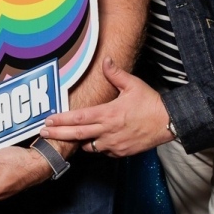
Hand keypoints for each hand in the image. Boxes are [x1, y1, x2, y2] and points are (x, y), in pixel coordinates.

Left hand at [41, 57, 172, 156]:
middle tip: (43, 134)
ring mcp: (115, 144)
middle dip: (58, 134)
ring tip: (65, 138)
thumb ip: (115, 73)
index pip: (78, 118)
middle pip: (77, 135)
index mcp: (108, 114)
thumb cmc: (151, 103)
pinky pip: (103, 151)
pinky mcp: (122, 152)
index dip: (61, 120)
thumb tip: (106, 60)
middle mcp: (108, 131)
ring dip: (77, 142)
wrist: (170, 123)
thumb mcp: (133, 84)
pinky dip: (96, 147)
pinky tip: (92, 141)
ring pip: (89, 146)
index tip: (48, 120)